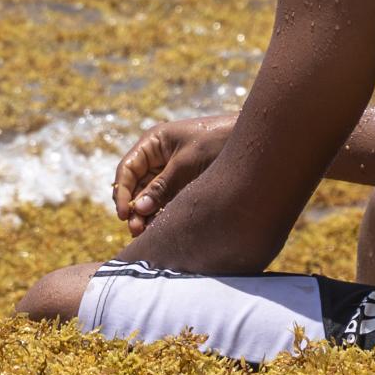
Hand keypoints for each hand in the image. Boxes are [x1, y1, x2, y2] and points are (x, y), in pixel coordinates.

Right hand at [111, 113, 236, 235]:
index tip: (125, 215)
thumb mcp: (187, 164)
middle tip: (136, 230)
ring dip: (146, 214)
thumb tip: (139, 209)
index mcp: (153, 143)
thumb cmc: (216, 141)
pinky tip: (160, 228)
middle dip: (134, 208)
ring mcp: (171, 171)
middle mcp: (158, 157)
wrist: (252, 140)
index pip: (127, 169)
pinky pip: (166, 200)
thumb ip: (162, 187)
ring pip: (149, 196)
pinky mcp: (184, 183)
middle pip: (136, 185)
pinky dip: (161, 214)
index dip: (122, 192)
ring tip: (145, 234)